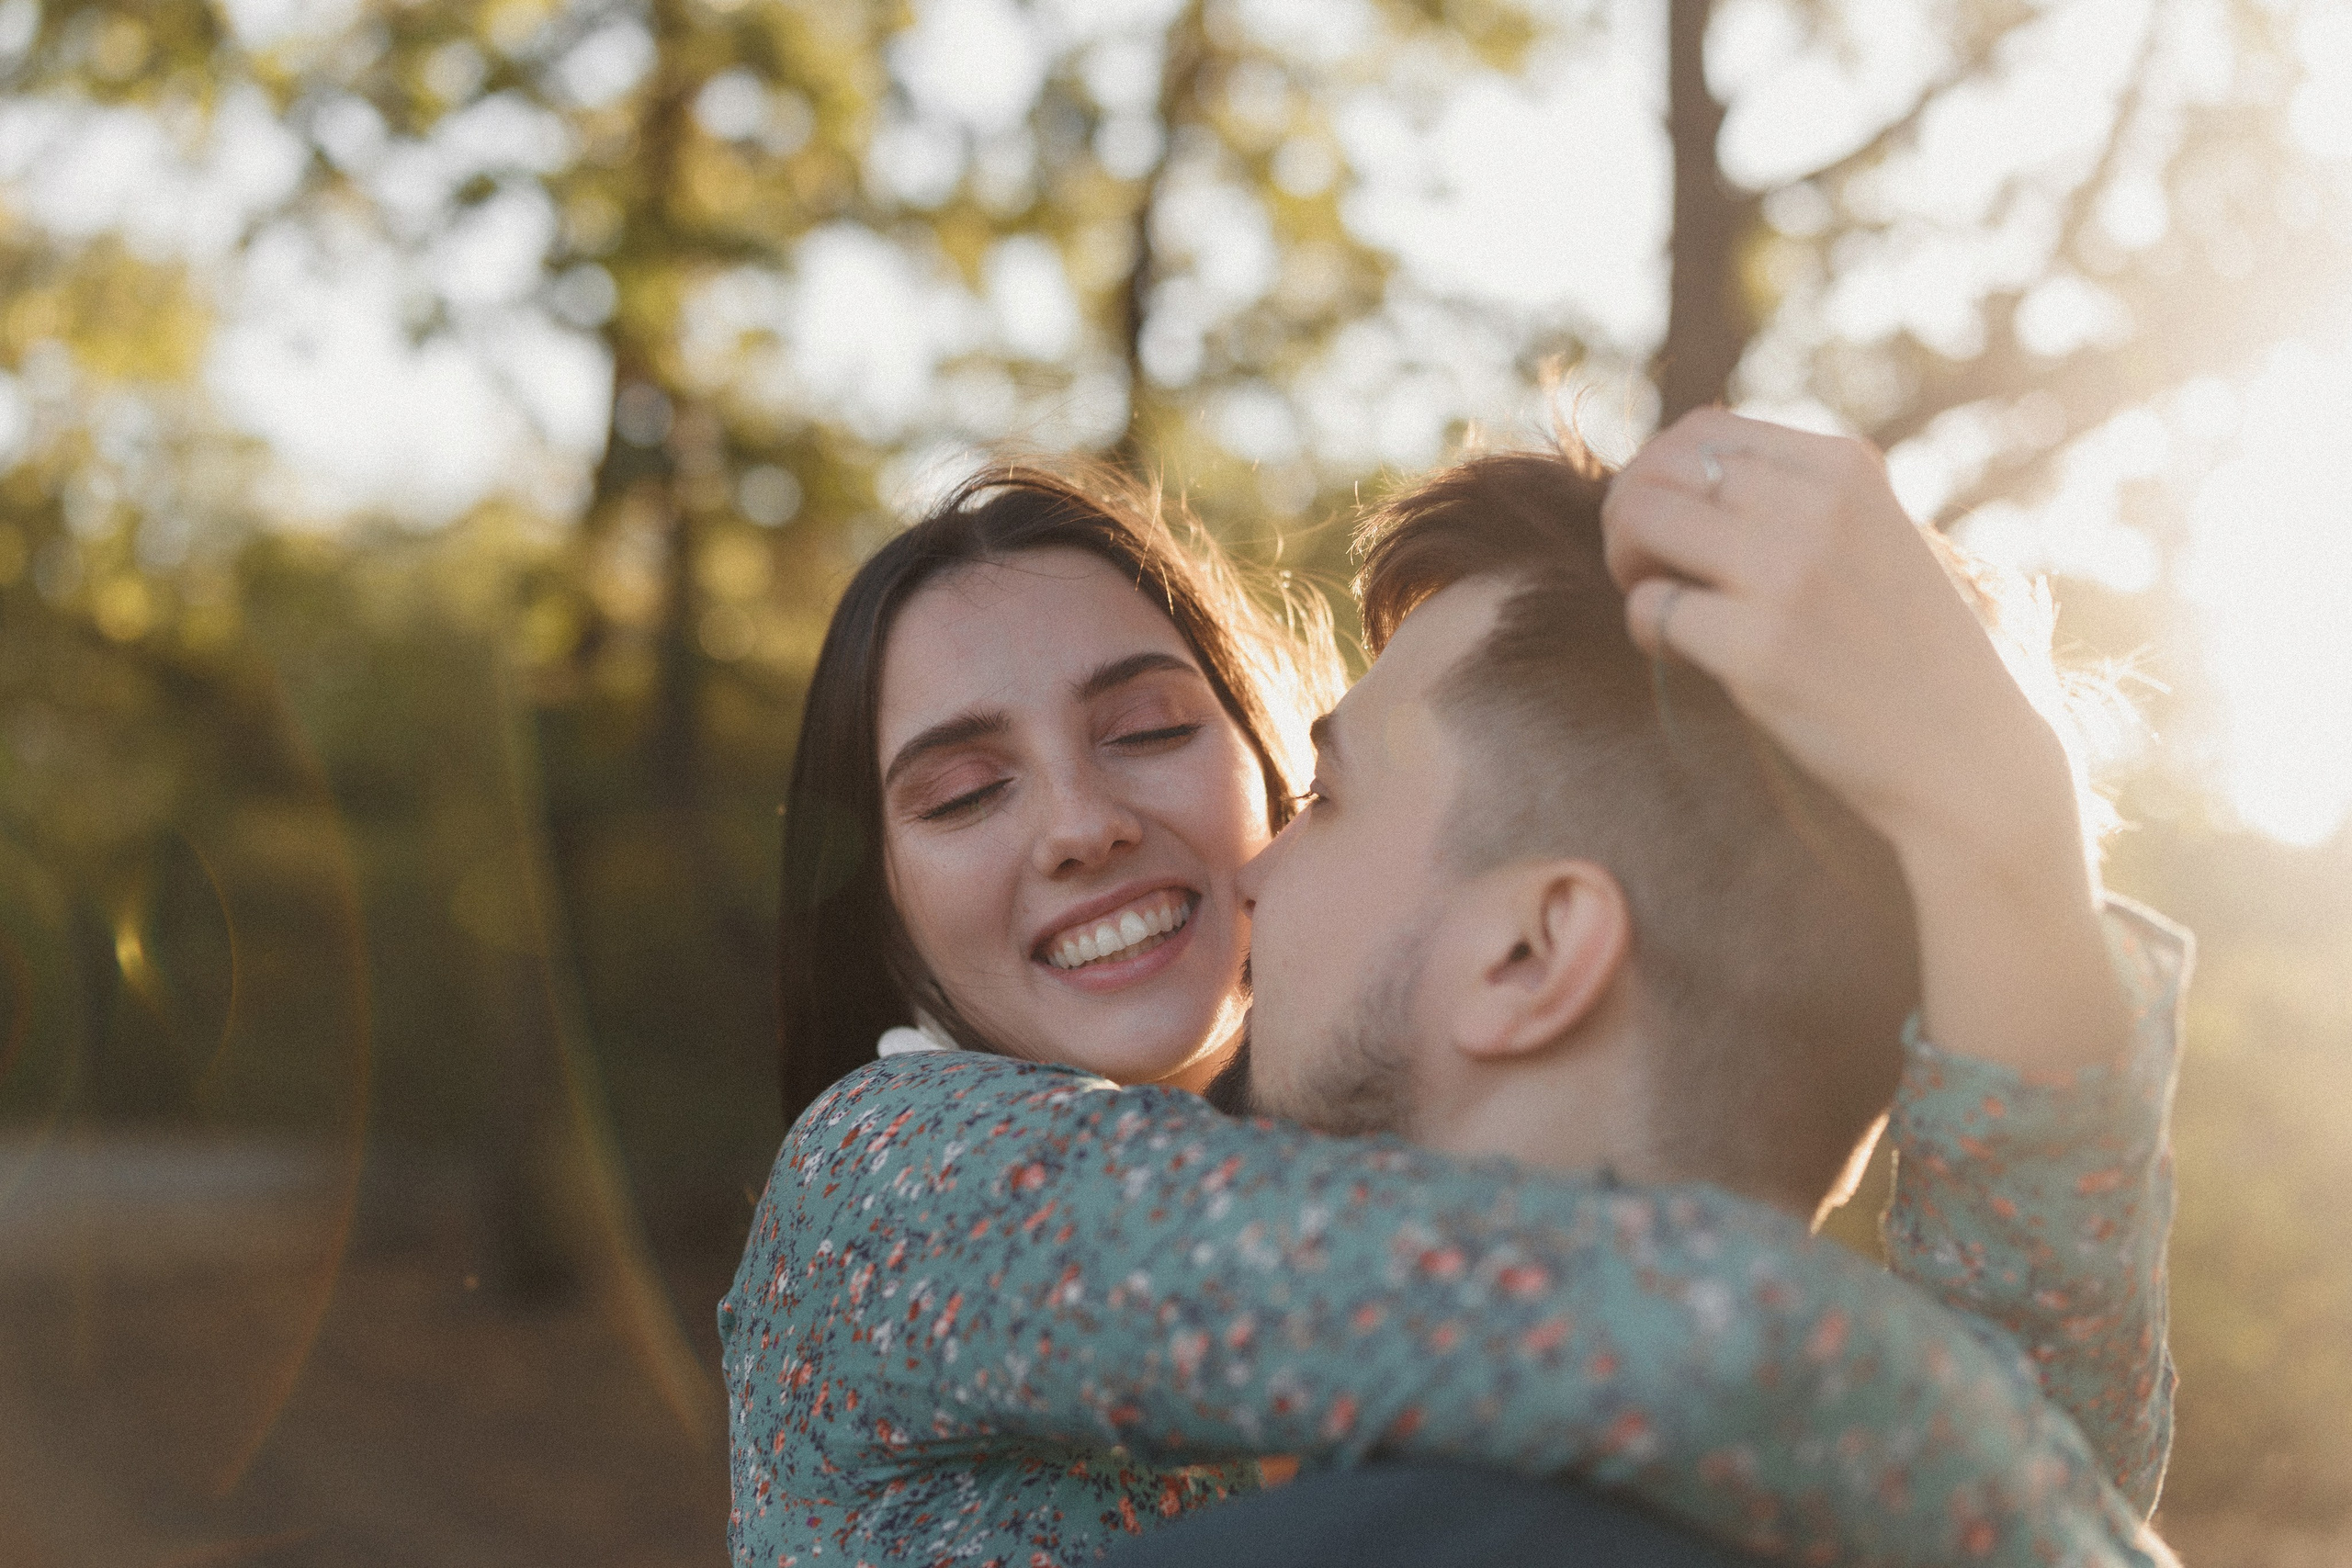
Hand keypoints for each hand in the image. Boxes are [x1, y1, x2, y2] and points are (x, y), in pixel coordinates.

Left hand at [1600, 407, 2077, 880]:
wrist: (1965, 753)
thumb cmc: (1904, 650)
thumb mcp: (1873, 536)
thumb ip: (1792, 496)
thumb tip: (1668, 470)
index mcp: (1847, 468)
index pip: (1703, 429)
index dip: (1658, 474)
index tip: (1668, 525)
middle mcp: (1818, 505)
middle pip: (1661, 468)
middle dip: (1627, 514)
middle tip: (1641, 565)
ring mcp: (1787, 573)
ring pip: (1642, 518)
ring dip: (1625, 559)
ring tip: (1654, 598)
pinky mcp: (1758, 648)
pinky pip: (1649, 607)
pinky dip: (1645, 627)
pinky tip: (1676, 651)